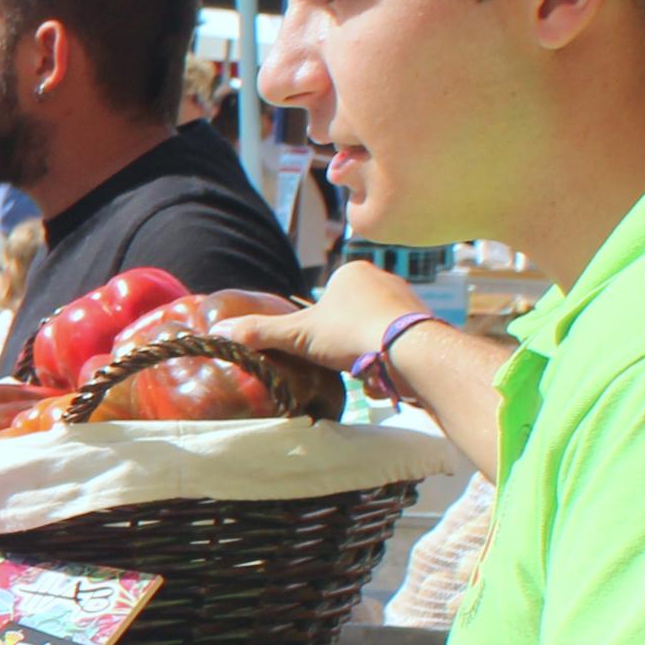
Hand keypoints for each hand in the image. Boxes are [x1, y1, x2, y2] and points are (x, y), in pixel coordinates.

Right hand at [215, 256, 420, 378]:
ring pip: (373, 330)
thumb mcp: (298, 335)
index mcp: (352, 272)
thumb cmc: (351, 333)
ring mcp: (408, 299)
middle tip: (340, 358)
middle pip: (351, 314)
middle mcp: (383, 278)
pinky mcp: (426, 322)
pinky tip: (384, 372)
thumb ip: (261, 333)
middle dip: (344, 339)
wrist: (410, 350)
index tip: (320, 344)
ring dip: (364, 351)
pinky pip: (396, 342)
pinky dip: (387, 358)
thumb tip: (218, 332)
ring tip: (363, 368)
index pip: (326, 297)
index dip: (319, 325)